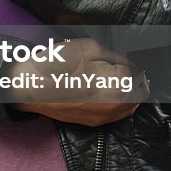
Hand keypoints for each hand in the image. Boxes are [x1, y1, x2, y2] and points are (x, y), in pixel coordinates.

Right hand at [7, 38, 149, 126]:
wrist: (30, 86)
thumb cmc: (58, 63)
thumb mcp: (89, 48)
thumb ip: (116, 56)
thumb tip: (131, 64)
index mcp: (117, 83)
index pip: (140, 75)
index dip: (139, 66)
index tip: (136, 60)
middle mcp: (114, 105)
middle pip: (139, 94)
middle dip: (139, 81)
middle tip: (135, 70)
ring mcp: (103, 117)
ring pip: (130, 108)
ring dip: (132, 94)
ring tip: (126, 80)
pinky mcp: (92, 123)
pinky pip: (116, 116)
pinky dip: (121, 105)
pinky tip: (113, 93)